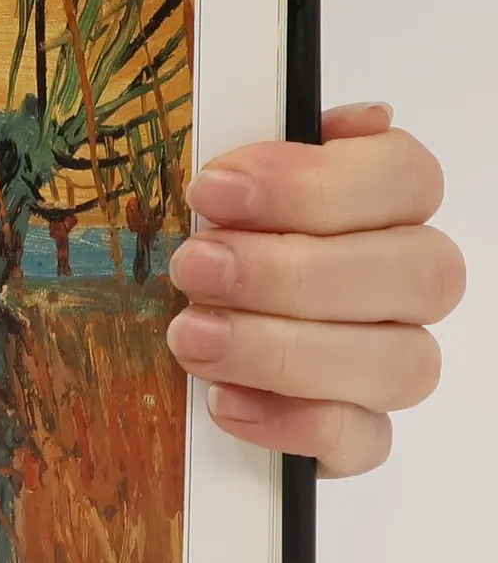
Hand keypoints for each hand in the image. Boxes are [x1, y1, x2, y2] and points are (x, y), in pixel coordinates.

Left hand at [165, 104, 463, 476]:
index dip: (316, 183)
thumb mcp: (206, 189)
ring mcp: (387, 362)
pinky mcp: (354, 436)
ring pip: (402, 362)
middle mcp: (403, 283)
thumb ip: (268, 147)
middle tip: (194, 267)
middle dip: (291, 270)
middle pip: (417, 271)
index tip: (211, 190)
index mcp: (380, 205)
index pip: (407, 176)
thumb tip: (359, 121)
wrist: (144, 342)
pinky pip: (365, 441)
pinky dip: (295, 424)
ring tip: (191, 336)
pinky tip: (225, 402)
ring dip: (285, 348)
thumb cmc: (191, 247)